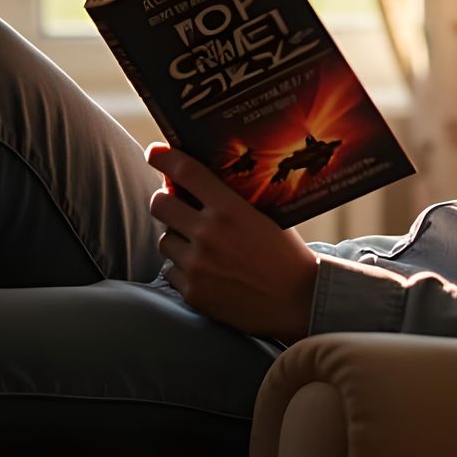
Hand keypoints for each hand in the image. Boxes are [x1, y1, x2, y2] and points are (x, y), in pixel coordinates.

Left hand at [145, 142, 318, 341]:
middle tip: (174, 205)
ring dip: (177, 239)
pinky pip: (171, 271)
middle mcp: (208, 233)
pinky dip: (183, 270)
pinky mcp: (193, 292)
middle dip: (165, 201)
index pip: (185, 172)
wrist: (299, 302)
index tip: (156, 154)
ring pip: (165, 240)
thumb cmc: (287, 256)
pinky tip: (206, 272)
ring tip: (200, 246)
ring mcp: (197, 264)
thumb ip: (232, 202)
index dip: (164, 158)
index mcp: (229, 209)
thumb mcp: (265, 217)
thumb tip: (199, 186)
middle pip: (160, 204)